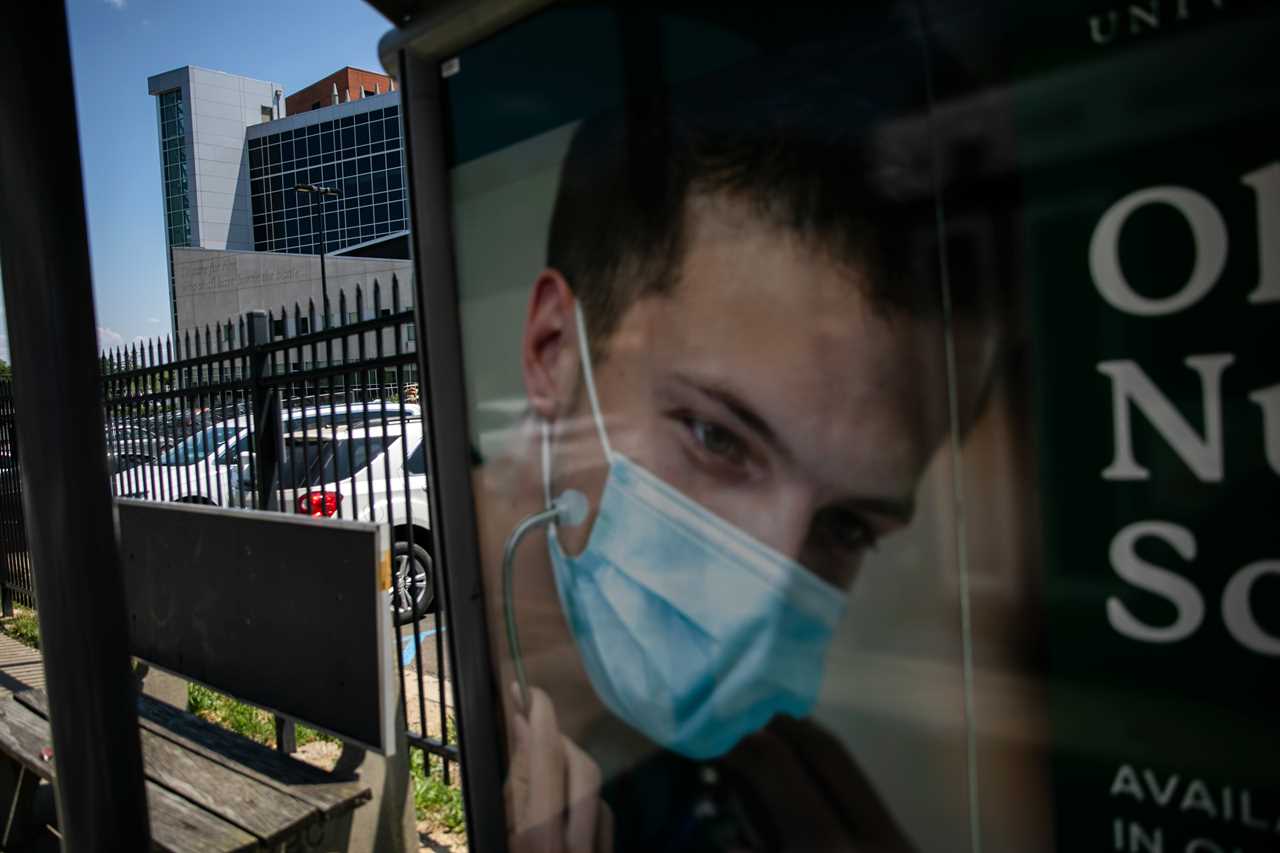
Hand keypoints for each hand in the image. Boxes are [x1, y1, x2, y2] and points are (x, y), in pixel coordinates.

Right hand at [506, 685, 613, 852]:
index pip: (548, 758)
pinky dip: (584, 805)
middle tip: (534, 737)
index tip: (530, 693)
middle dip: (561, 745)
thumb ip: (515, 787)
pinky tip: (564, 816)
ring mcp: (601, 851)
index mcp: (541, 838)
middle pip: (584, 768)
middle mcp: (579, 844)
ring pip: (597, 792)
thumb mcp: (498, 834)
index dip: (541, 718)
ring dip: (571, 777)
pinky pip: (604, 816)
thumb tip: (523, 727)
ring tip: (541, 788)